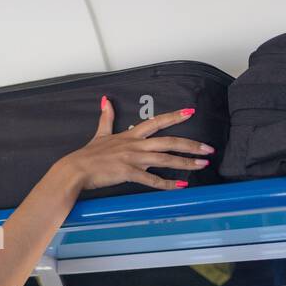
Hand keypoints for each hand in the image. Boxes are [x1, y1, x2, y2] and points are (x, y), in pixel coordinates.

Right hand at [56, 98, 212, 190]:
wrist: (76, 169)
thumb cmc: (88, 154)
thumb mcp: (99, 133)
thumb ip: (106, 117)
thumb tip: (105, 99)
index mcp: (130, 135)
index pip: (156, 122)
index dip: (174, 117)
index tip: (191, 112)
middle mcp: (135, 145)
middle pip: (168, 142)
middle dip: (191, 144)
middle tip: (208, 148)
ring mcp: (133, 159)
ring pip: (165, 159)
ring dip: (186, 162)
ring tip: (202, 164)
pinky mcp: (128, 173)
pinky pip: (152, 179)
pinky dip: (168, 184)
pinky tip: (181, 186)